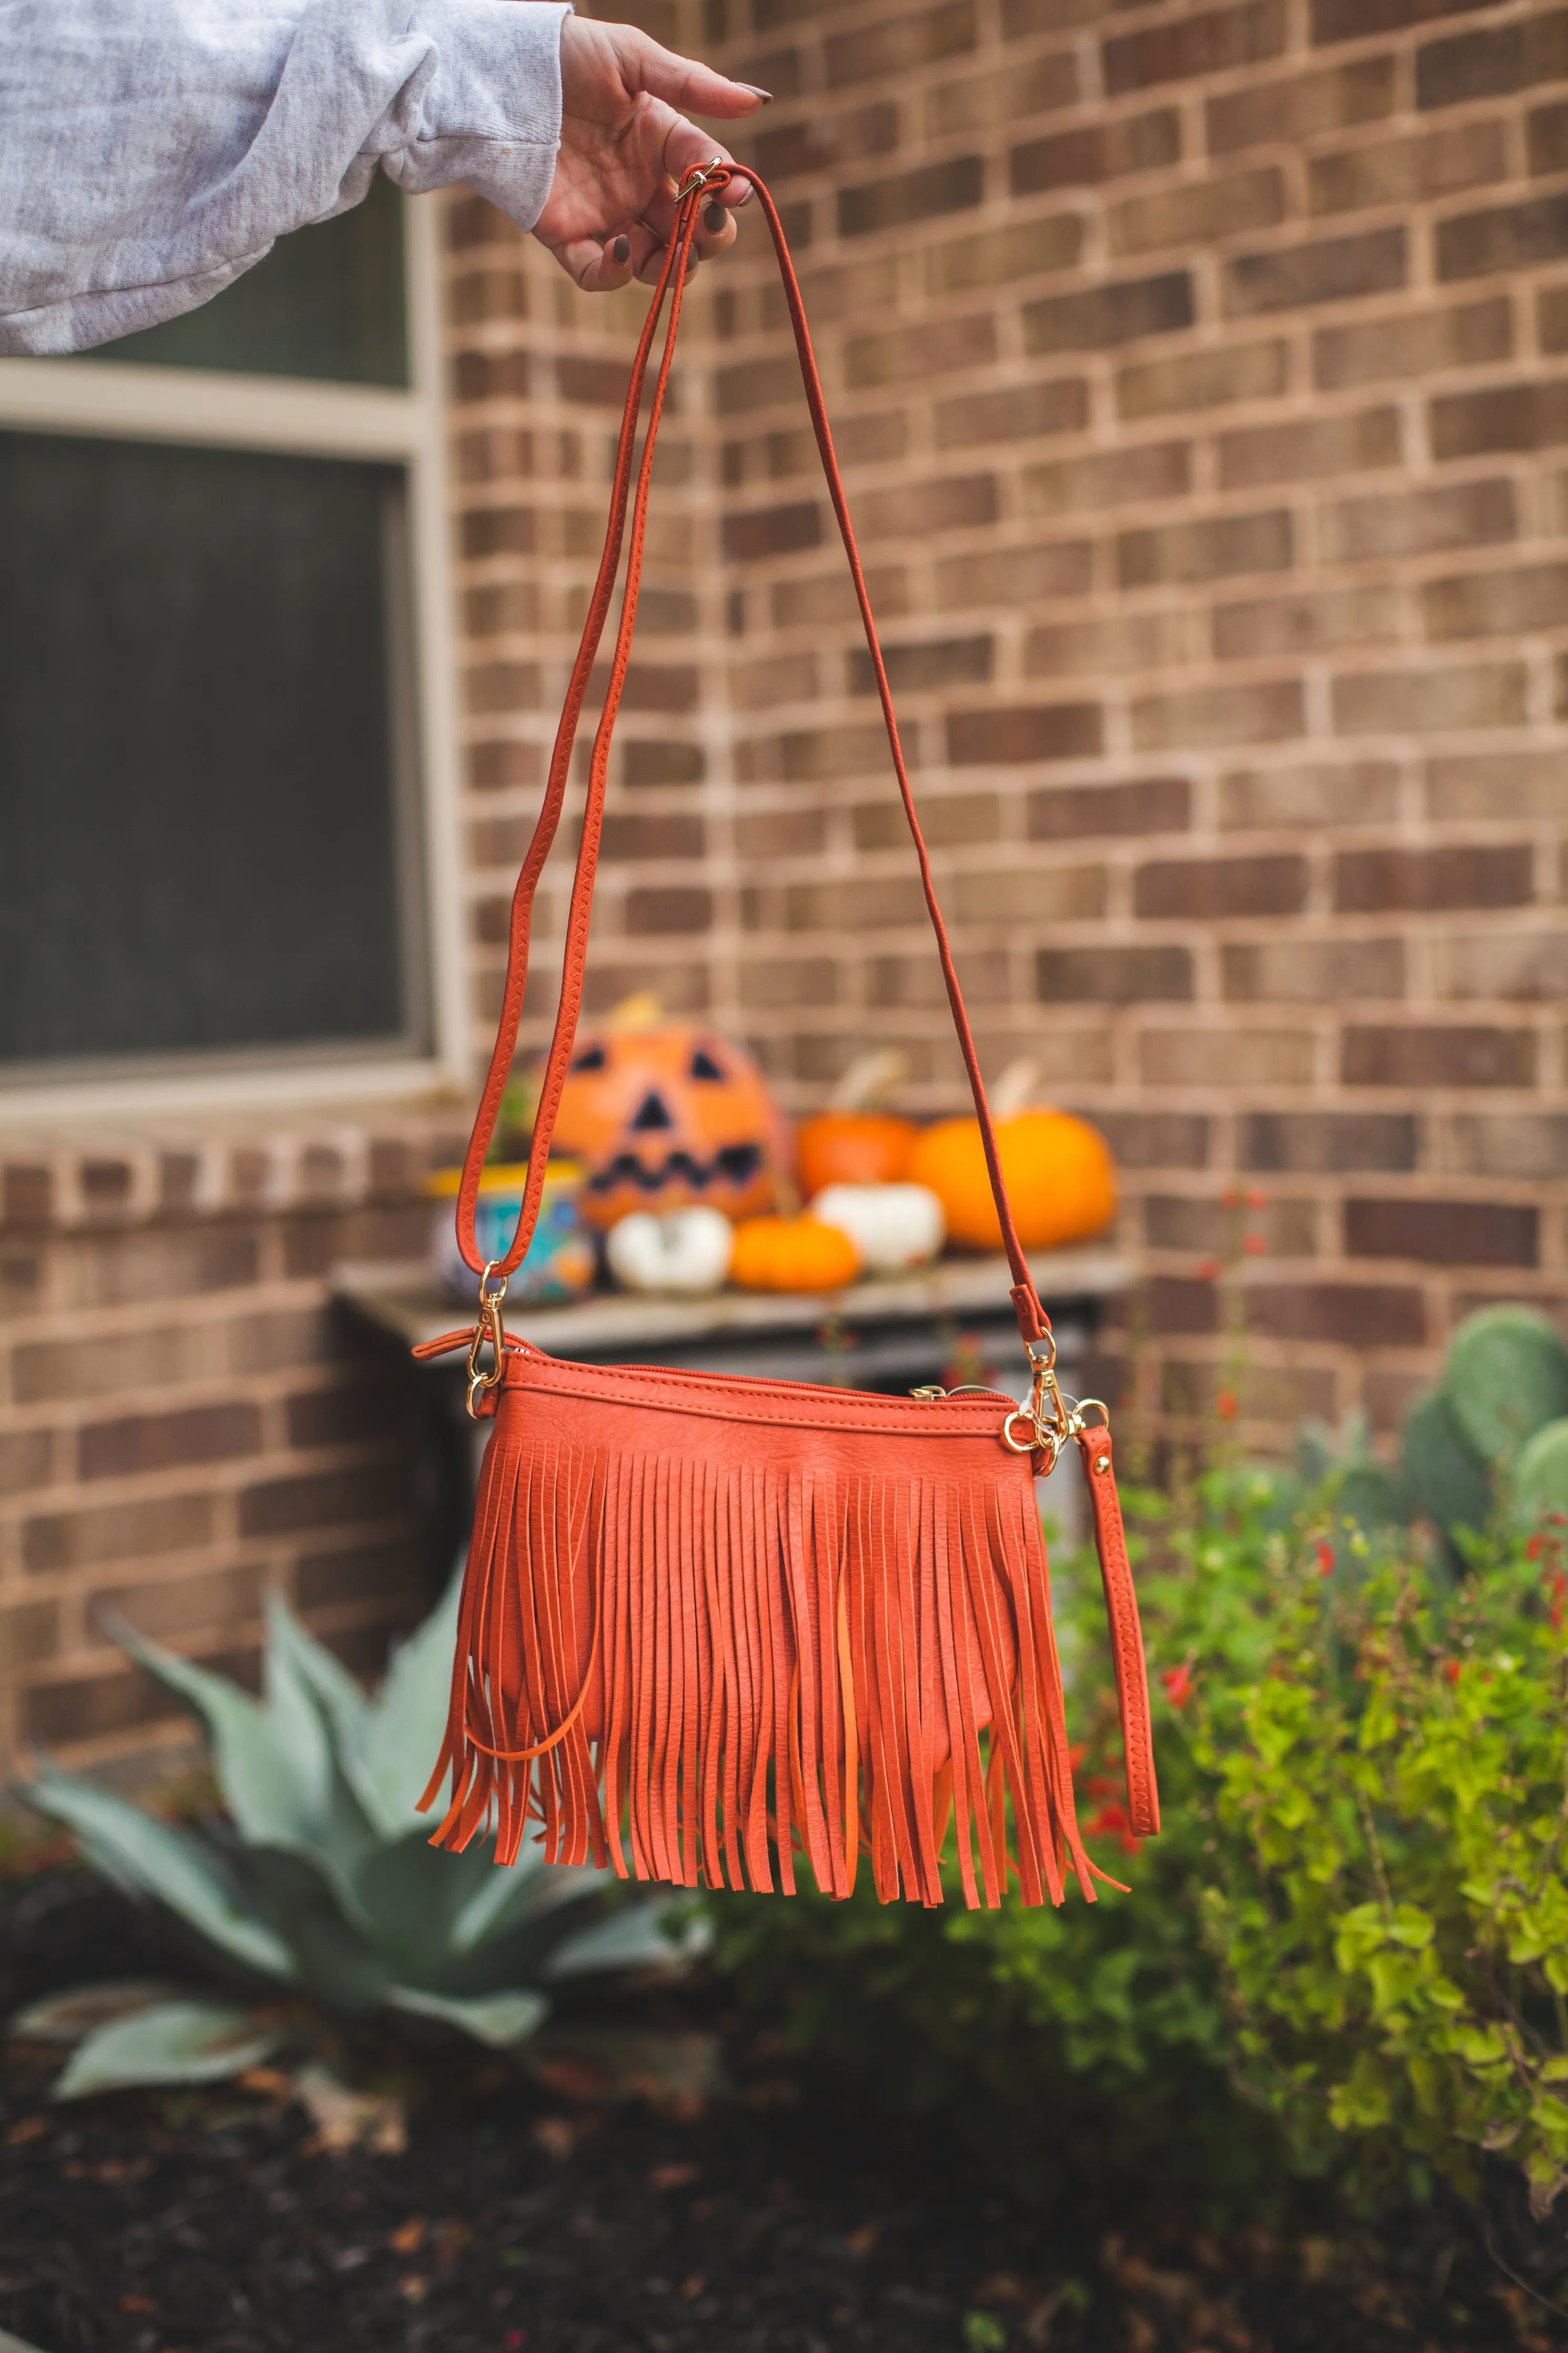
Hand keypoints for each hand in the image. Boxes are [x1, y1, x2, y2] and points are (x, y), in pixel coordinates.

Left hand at [532, 16, 768, 290]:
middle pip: (688, 233)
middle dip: (706, 238)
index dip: (724, 191)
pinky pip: (594, 274)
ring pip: (651, 262)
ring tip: (669, 250)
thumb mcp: (632, 58)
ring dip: (669, 267)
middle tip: (706, 227)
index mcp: (660, 144)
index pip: (705, 177)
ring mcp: (604, 213)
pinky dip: (612, 274)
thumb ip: (691, 84)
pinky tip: (619, 249)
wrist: (500, 72)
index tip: (732, 195)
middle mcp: (638, 185)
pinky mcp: (566, 235)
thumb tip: (756, 101)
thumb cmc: (566, 55)